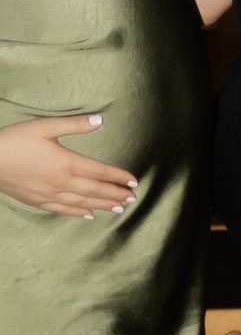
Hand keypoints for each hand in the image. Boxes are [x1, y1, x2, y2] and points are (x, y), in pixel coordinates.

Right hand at [0, 113, 136, 220]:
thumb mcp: (44, 126)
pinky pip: (62, 210)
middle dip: (116, 194)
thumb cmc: (14, 139)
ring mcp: (48, 194)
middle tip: (133, 198)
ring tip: (120, 208)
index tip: (133, 181)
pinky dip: (78, 213)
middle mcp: (60, 182)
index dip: (118, 176)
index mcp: (66, 162)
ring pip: (82, 203)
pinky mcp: (36, 200)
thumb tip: (100, 119)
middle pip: (95, 190)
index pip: (99, 171)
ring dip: (103, 205)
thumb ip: (74, 124)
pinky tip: (88, 215)